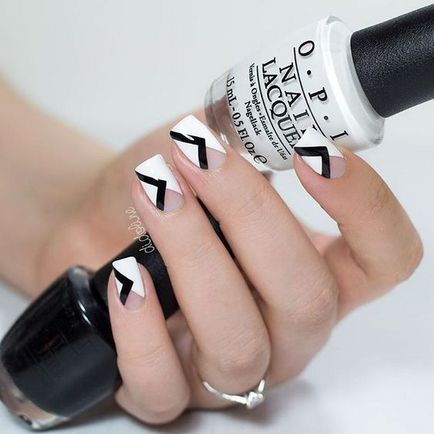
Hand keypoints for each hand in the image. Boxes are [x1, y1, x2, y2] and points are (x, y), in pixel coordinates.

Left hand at [106, 116, 421, 423]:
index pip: (384, 258)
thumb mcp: (207, 157)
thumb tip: (249, 120)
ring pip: (236, 342)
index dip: (367, 208)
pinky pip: (163, 386)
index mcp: (317, 274)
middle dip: (251, 215)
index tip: (313, 153)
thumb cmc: (166, 191)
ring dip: (194, 255)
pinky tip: (127, 278)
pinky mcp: (171, 389)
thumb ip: (235, 139)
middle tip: (198, 156)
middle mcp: (285, 330)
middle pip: (306, 298)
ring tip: (152, 192)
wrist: (102, 225)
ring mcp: (230, 369)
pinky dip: (141, 329)